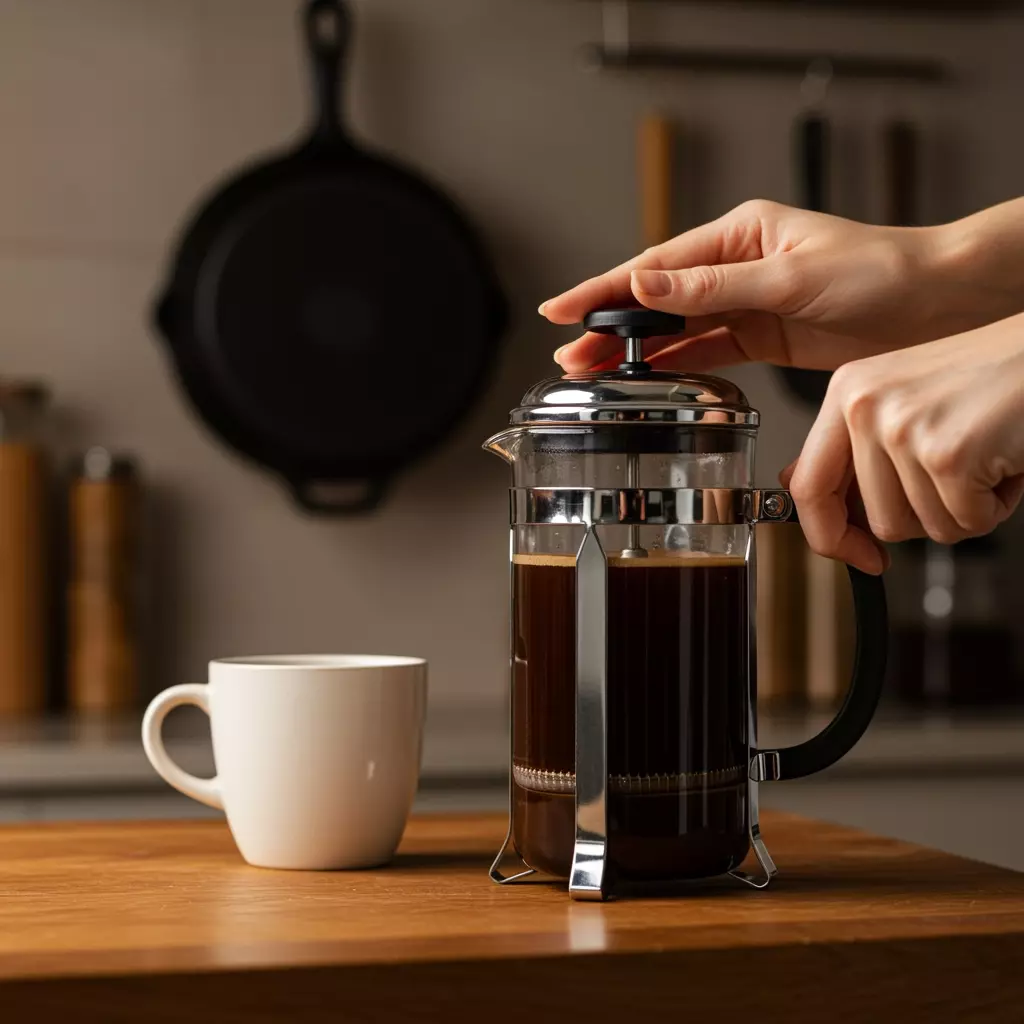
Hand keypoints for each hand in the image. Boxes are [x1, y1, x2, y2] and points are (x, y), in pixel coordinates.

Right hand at [541, 198, 1023, 374]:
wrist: (932, 304)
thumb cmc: (877, 273)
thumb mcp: (789, 277)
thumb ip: (713, 288)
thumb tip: (646, 288)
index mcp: (738, 235)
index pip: (655, 266)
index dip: (604, 289)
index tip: (561, 307)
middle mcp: (736, 266)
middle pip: (655, 300)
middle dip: (608, 326)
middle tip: (565, 351)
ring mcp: (746, 303)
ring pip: (675, 330)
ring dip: (634, 351)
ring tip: (590, 371)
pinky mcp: (762, 336)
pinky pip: (706, 351)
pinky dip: (673, 365)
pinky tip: (644, 378)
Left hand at [786, 313, 1023, 573]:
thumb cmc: (992, 378)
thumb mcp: (902, 403)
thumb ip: (853, 451)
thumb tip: (806, 500)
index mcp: (848, 392)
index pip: (807, 487)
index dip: (830, 537)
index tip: (858, 555)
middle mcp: (865, 406)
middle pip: (881, 521)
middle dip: (931, 515)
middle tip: (961, 473)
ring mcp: (903, 429)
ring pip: (925, 528)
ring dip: (967, 509)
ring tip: (984, 459)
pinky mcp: (947, 453)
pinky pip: (968, 522)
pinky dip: (997, 506)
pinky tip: (1005, 462)